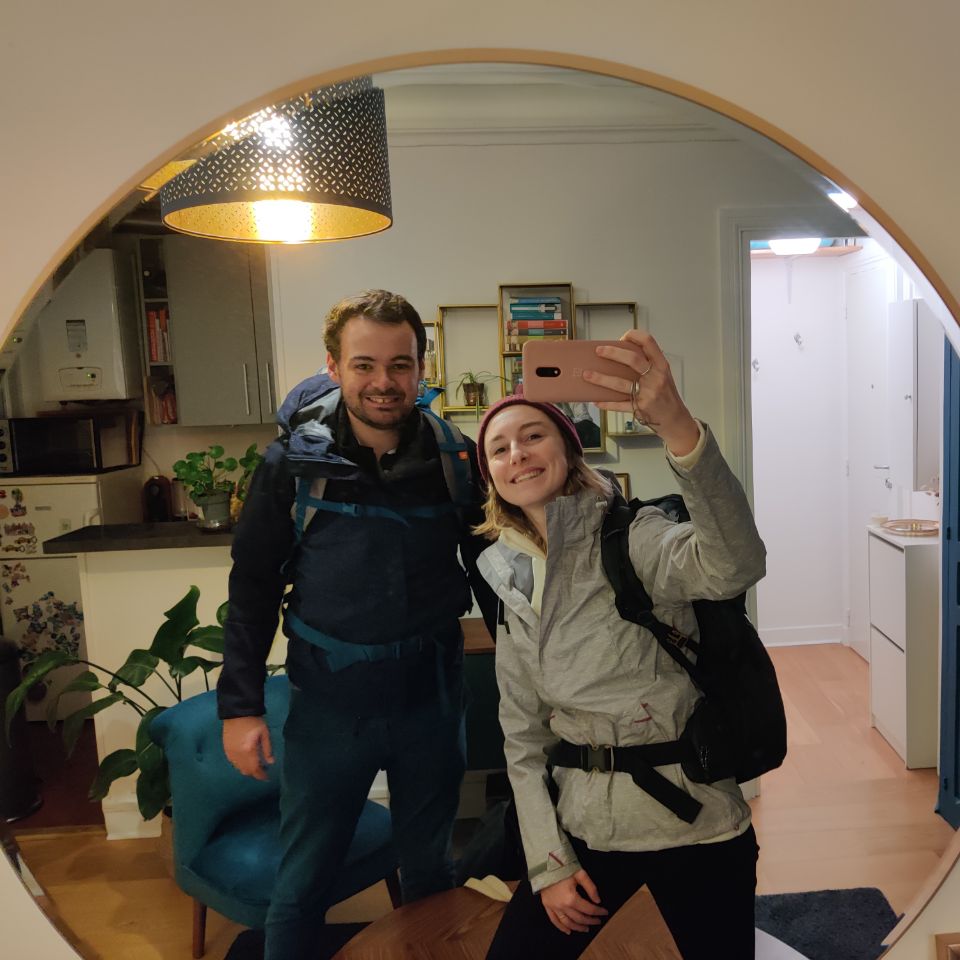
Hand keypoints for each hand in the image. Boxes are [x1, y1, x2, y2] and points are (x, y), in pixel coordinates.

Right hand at [222, 716, 273, 780]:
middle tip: (263, 770)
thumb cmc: (254, 721)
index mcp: (248, 751)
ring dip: (247, 769)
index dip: (261, 776)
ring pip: (238, 768)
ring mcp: (230, 752)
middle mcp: (237, 755)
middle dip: (255, 773)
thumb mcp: (264, 733)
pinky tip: (246, 760)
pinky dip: (240, 764)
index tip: (267, 778)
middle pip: (246, 771)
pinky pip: (233, 762)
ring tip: (256, 765)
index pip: (255, 769)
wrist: (237, 711)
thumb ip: (267, 749)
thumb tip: (271, 763)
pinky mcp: (225, 749)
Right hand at [540, 869, 607, 934]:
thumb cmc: (563, 867)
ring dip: (578, 928)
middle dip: (590, 921)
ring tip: (586, 928)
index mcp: (572, 898)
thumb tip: (598, 900)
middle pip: (579, 918)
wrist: (544, 864)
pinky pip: (554, 921)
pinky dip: (562, 928)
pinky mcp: (547, 906)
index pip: (588, 909)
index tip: (605, 912)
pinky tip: (568, 931)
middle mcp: (563, 906)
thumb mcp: (580, 873)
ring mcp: (554, 907)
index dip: (598, 912)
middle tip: (597, 921)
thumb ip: (590, 887)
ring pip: (568, 923)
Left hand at [585, 330, 698, 456]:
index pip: (649, 342)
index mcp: (661, 365)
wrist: (676, 420)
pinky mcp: (640, 409)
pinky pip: (619, 405)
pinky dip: (606, 403)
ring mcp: (648, 394)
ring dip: (601, 379)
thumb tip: (619, 355)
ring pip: (621, 383)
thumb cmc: (666, 396)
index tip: (622, 338)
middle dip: (613, 353)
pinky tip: (596, 400)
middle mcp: (656, 378)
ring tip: (587, 375)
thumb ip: (647, 364)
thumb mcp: (663, 375)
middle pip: (633, 359)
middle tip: (598, 351)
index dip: (634, 336)